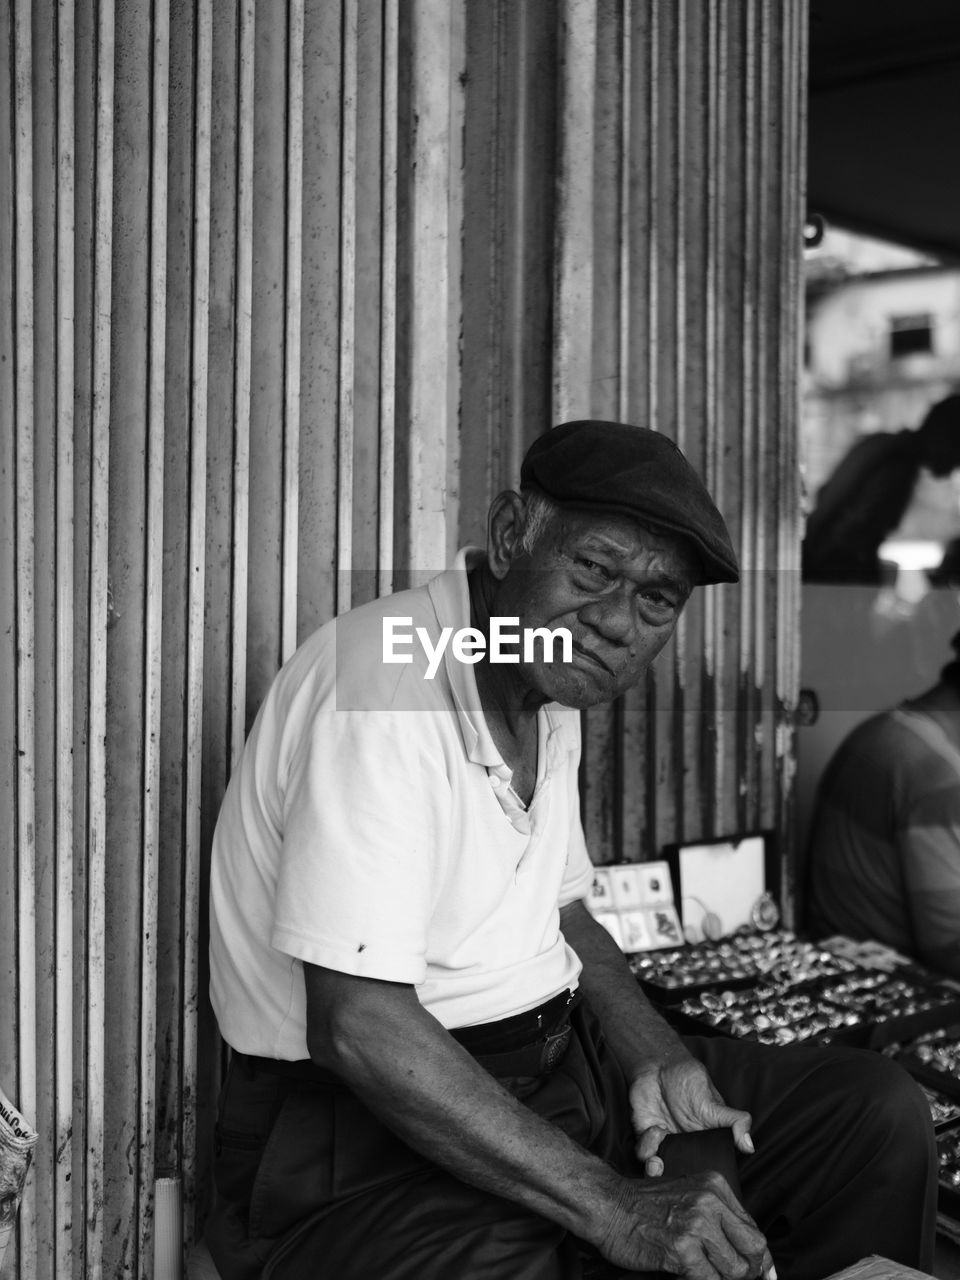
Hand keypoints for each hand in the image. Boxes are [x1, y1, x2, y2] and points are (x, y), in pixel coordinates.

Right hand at [597, 1171, 773, 1279]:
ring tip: (706, 1274)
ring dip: (723, 1279)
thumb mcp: (688, 1194)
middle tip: (736, 1279)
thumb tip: (751, 1253)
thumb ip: (718, 1216)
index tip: (759, 1272)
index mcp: (715, 1186)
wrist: (610, 1206)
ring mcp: (696, 1226)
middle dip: (750, 1271)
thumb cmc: (646, 1205)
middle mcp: (710, 1202)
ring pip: (735, 1270)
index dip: (757, 1256)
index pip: (753, 1228)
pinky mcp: (682, 1251)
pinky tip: (689, 1275)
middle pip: (754, 1249)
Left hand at [629, 1054, 754, 1176]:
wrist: (660, 1066)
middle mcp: (684, 1150)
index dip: (699, 1183)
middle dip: (671, 1181)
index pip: (704, 1174)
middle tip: (668, 1168)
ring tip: (662, 1137)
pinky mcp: (646, 1138)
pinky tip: (655, 1129)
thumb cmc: (691, 1082)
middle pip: (678, 1179)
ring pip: (658, 1172)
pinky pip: (643, 1153)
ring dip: (655, 1167)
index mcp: (704, 1146)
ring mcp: (665, 1146)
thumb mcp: (715, 1103)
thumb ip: (734, 1121)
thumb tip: (750, 1147)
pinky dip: (647, 1146)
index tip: (695, 1181)